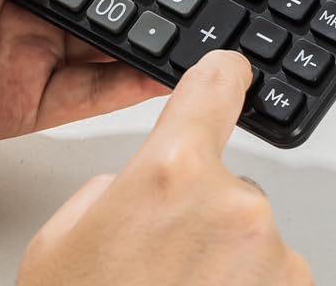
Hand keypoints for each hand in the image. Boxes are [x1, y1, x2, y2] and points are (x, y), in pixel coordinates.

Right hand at [18, 50, 313, 285]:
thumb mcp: (63, 242)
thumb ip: (112, 189)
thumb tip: (139, 187)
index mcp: (170, 173)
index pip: (215, 86)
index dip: (220, 75)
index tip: (230, 71)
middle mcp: (235, 206)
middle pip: (227, 182)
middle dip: (202, 213)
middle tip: (162, 265)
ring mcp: (273, 260)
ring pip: (250, 237)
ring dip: (224, 262)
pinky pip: (270, 278)